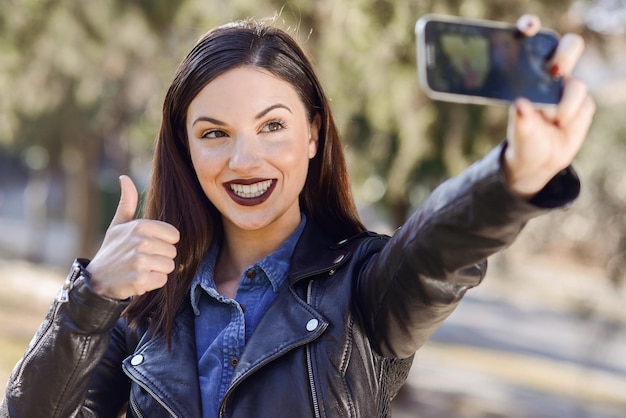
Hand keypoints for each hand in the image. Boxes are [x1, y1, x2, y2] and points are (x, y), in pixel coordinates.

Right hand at [87, 175, 179, 299]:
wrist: (96, 280)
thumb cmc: (112, 250)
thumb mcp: (118, 224)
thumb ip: (127, 202)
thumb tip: (124, 177)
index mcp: (141, 226)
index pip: (174, 235)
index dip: (164, 242)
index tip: (148, 246)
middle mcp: (141, 242)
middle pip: (173, 252)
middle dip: (160, 258)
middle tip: (141, 259)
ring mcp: (141, 261)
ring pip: (170, 267)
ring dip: (157, 271)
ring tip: (140, 269)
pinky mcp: (141, 279)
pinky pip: (162, 280)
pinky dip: (153, 283)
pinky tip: (139, 279)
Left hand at [503, 14, 595, 198]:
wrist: (539, 161)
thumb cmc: (523, 141)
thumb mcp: (518, 134)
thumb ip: (520, 121)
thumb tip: (520, 105)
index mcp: (526, 72)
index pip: (533, 41)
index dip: (531, 27)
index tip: (528, 28)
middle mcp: (549, 75)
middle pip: (569, 47)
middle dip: (565, 54)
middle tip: (554, 70)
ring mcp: (568, 88)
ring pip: (577, 84)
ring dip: (565, 105)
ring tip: (552, 120)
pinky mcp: (583, 103)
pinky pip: (584, 104)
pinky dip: (573, 117)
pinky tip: (562, 125)